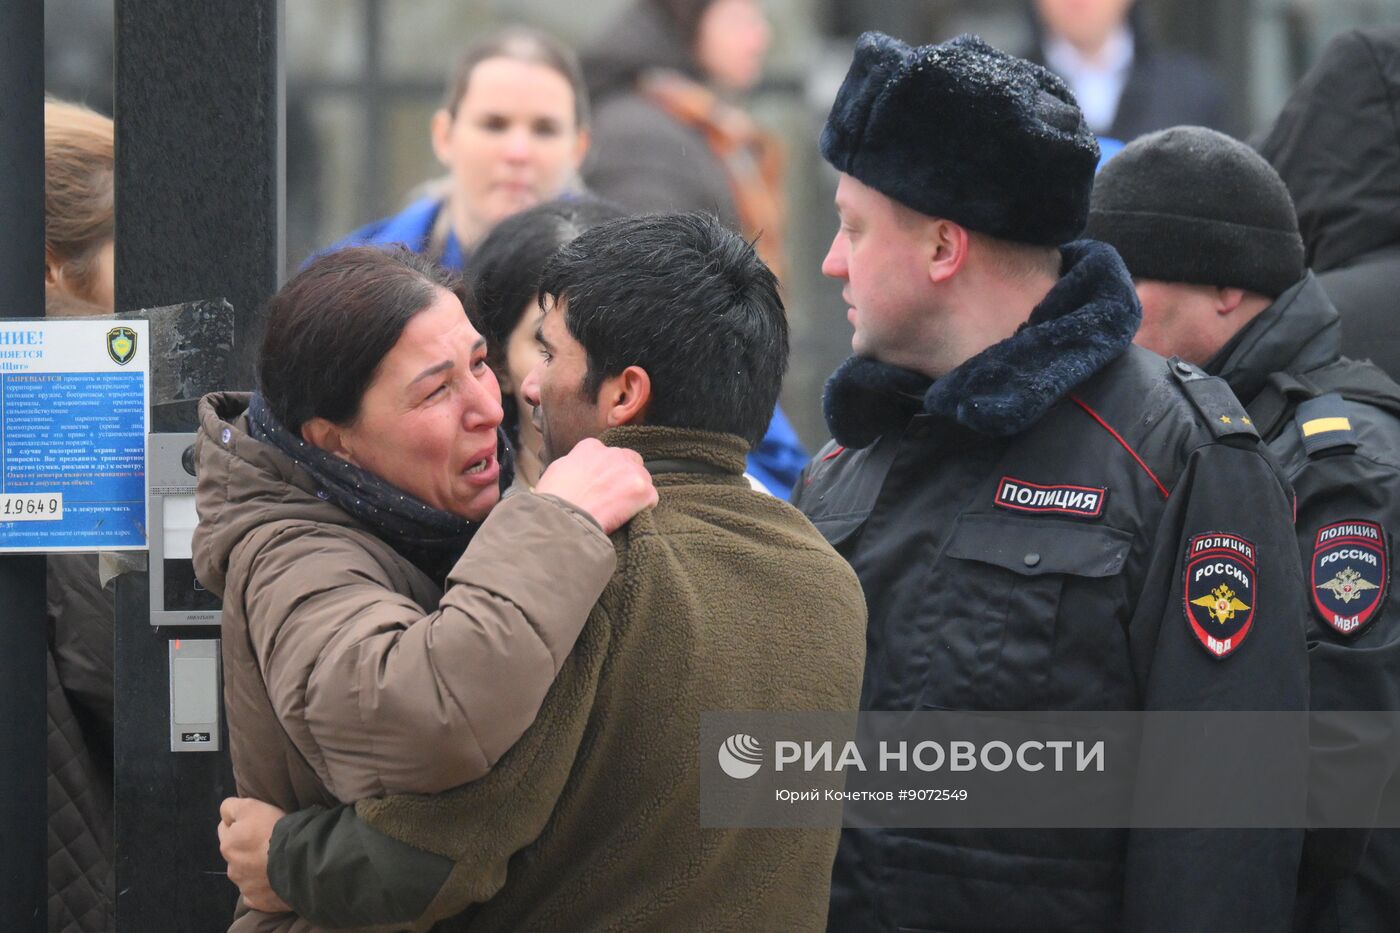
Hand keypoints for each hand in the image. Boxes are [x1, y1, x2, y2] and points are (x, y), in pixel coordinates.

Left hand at [218, 797, 291, 913]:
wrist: (299, 859)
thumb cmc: (275, 829)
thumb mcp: (250, 806)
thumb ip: (231, 808)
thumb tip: (226, 816)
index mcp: (228, 845)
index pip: (225, 828)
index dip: (240, 822)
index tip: (256, 821)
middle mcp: (232, 868)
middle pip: (237, 854)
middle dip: (247, 848)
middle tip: (268, 841)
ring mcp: (245, 887)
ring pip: (247, 874)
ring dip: (256, 868)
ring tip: (276, 860)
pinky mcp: (259, 902)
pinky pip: (257, 894)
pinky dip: (264, 887)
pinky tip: (276, 879)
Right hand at [534, 437, 657, 533]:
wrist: (562, 519)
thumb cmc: (554, 501)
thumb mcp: (557, 470)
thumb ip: (575, 464)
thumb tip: (580, 470)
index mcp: (591, 447)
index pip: (607, 454)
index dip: (606, 471)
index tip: (600, 485)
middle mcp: (613, 453)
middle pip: (631, 462)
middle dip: (625, 478)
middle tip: (613, 498)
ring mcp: (630, 470)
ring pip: (643, 479)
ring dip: (635, 493)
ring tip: (618, 510)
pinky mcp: (642, 489)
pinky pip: (652, 499)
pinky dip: (643, 509)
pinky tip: (627, 517)